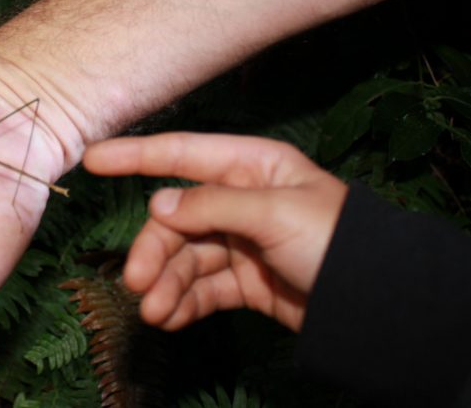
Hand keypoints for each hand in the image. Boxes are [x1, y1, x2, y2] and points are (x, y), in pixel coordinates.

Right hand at [83, 133, 347, 331]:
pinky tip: (170, 317)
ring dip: (166, 283)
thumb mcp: (276, 212)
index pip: (182, 154)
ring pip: (185, 257)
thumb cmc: (336, 240)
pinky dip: (184, 302)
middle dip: (155, 250)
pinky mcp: (246, 281)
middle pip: (177, 218)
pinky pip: (203, 287)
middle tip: (138, 282)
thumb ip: (212, 205)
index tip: (93, 159)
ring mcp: (242, 242)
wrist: (378, 305)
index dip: (136, 155)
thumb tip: (158, 205)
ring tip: (155, 312)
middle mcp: (241, 199)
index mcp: (252, 166)